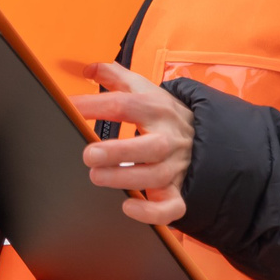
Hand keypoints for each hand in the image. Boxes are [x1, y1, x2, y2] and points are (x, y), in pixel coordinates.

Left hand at [73, 62, 193, 225]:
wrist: (211, 137)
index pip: (124, 105)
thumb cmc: (166, 115)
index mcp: (156, 109)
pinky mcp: (180, 191)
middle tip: (89, 155)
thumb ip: (116, 76)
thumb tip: (87, 68)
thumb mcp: (145, 89)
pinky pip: (171, 206)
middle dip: (119, 151)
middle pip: (148, 146)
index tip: (69, 108)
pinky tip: (129, 206)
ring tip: (96, 176)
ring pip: (156, 176)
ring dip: (125, 178)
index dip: (95, 105)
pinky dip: (152, 211)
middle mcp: (167, 138)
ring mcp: (176, 166)